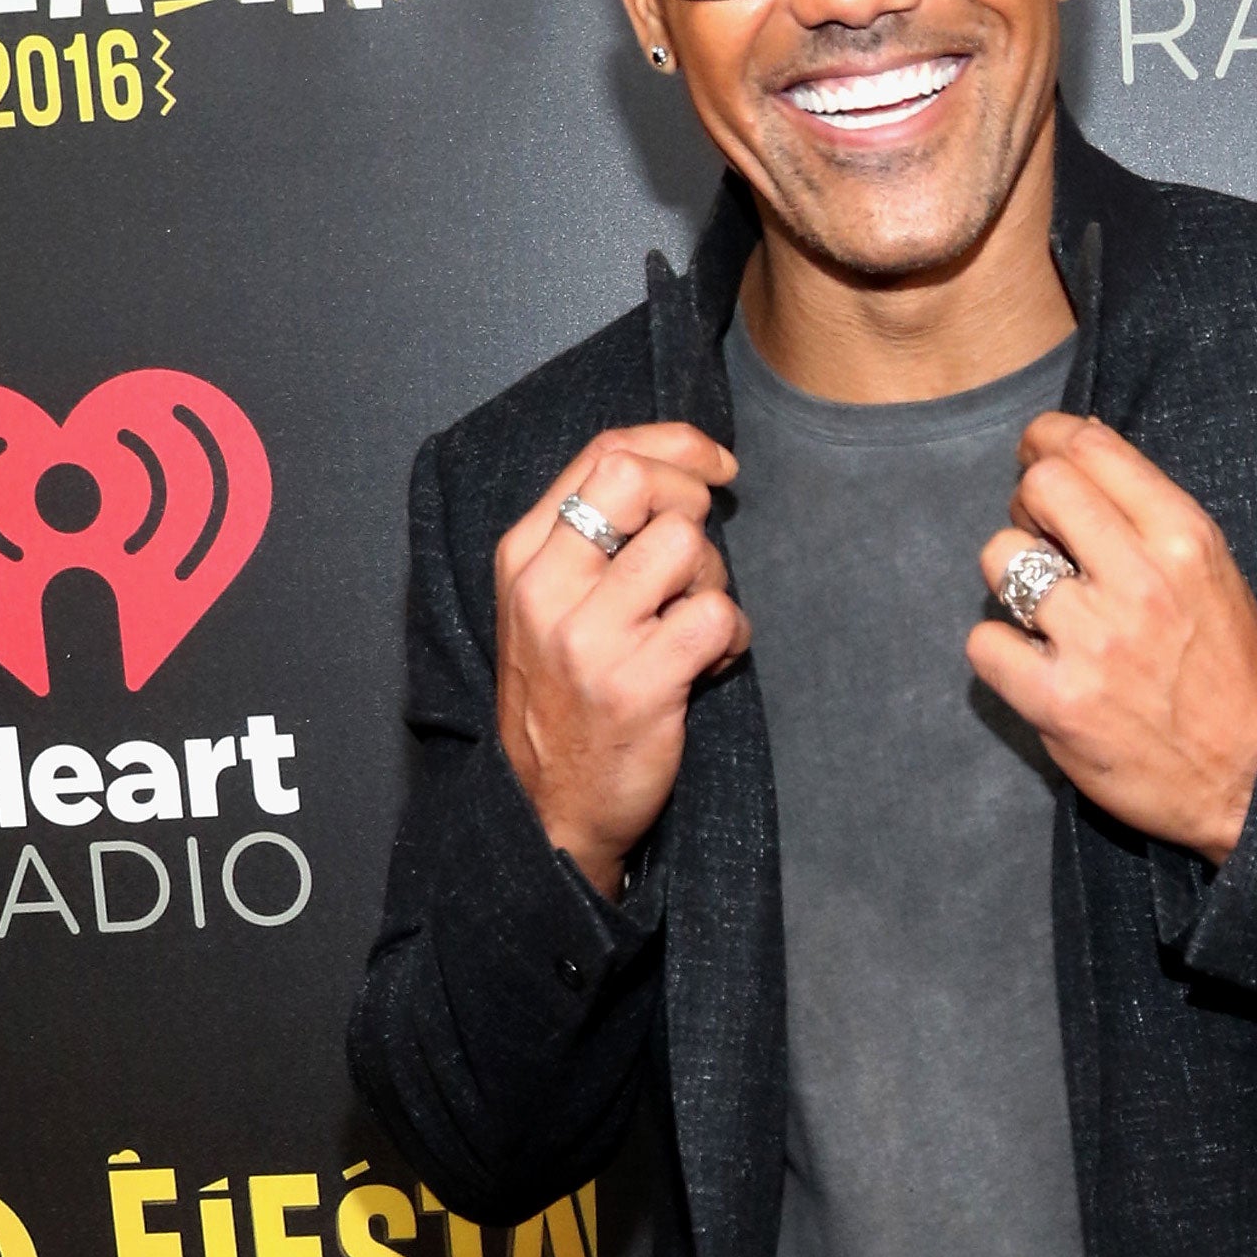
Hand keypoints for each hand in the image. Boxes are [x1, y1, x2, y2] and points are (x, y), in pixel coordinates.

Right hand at [495, 423, 746, 899]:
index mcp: (523, 557)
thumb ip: (592, 539)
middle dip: (693, 501)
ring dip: (714, 579)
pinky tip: (710, 663)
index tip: (715, 464)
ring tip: (694, 622)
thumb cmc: (562, 700)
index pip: (602, 454)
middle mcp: (548, 588)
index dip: (674, 445)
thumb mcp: (547, 607)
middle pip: (637, 480)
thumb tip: (675, 472)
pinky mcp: (638, 684)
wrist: (548, 811)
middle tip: (698, 555)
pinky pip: (718, 616)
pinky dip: (733, 636)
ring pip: (686, 545)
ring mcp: (590, 638)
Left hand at [968, 415, 1256, 867]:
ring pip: (1000, 559)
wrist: (1251, 776)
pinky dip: (1001, 652)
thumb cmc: (1230, 673)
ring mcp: (1095, 642)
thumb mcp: (1212, 572)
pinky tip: (1035, 663)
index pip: (1090, 447)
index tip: (1036, 453)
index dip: (1046, 440)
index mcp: (1184, 539)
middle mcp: (1140, 581)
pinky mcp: (1058, 701)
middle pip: (1039, 488)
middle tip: (1042, 540)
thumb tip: (1073, 446)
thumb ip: (1147, 513)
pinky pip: (985, 643)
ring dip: (1011, 581)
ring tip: (1045, 611)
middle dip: (1028, 507)